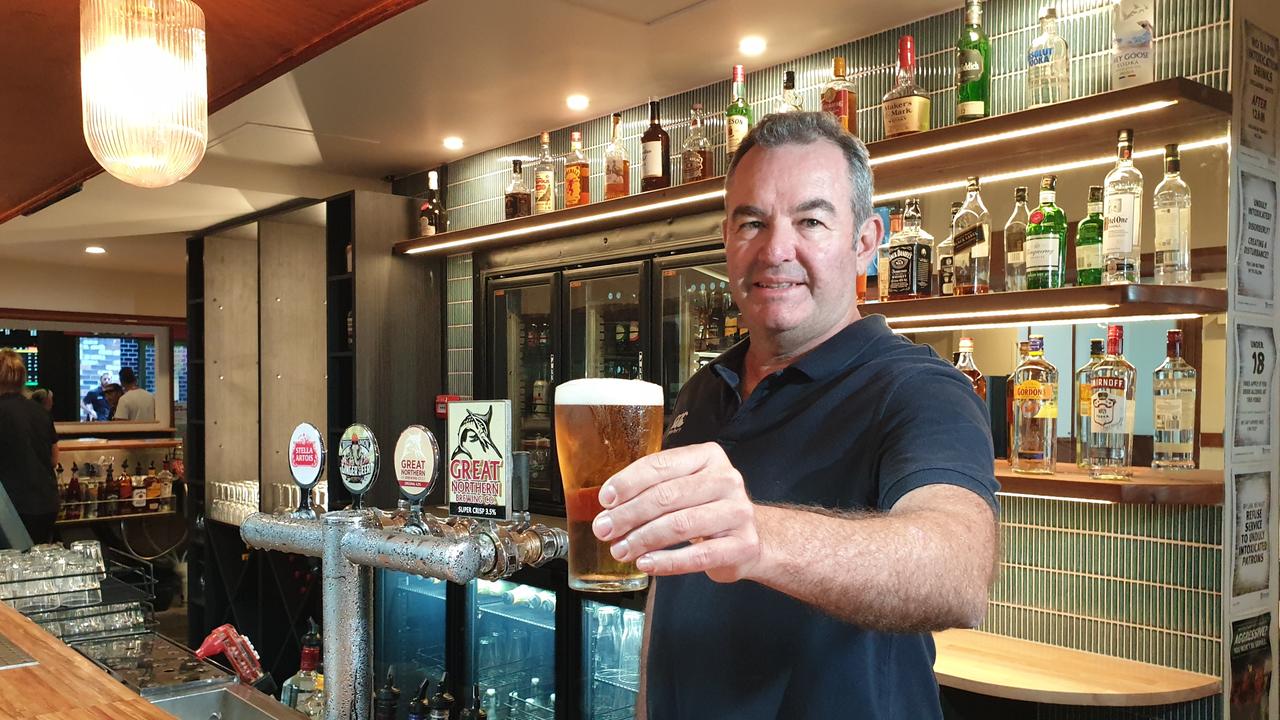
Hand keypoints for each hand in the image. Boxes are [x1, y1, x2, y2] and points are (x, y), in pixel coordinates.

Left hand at [591, 442, 761, 582]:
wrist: (750, 537)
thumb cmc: (706, 508)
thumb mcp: (684, 486)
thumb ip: (652, 488)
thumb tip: (609, 507)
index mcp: (708, 457)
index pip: (661, 464)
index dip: (628, 482)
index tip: (605, 500)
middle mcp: (726, 480)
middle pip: (667, 496)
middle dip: (629, 514)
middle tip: (604, 529)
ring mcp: (737, 512)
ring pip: (680, 525)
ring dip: (643, 539)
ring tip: (620, 550)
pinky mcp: (742, 545)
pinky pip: (698, 556)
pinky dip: (667, 562)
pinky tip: (646, 563)